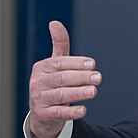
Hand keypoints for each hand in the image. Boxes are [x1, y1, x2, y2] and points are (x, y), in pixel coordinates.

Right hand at [28, 21, 101, 137]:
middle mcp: (39, 82)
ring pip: (60, 95)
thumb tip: (55, 23)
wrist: (43, 113)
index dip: (77, 63)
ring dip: (78, 93)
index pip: (61, 63)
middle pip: (62, 79)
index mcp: (43, 67)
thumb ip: (59, 45)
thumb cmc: (53, 83)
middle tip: (98, 78)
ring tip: (93, 91)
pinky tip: (83, 110)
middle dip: (81, 77)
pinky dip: (71, 112)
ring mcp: (40, 99)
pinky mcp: (44, 114)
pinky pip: (58, 113)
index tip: (92, 64)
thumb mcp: (55, 64)